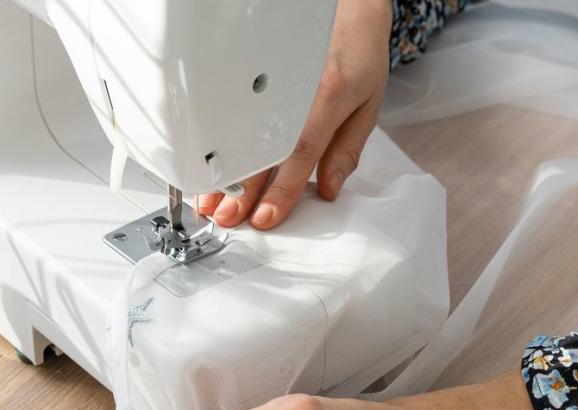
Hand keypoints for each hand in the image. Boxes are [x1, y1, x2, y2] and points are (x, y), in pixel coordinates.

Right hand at [198, 0, 393, 229]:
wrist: (348, 3)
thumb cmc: (359, 51)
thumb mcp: (368, 104)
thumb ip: (347, 149)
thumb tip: (330, 190)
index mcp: (329, 95)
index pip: (301, 151)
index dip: (282, 188)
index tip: (267, 217)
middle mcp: (296, 87)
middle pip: (264, 147)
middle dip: (243, 189)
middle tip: (229, 219)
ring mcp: (271, 78)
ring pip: (242, 132)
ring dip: (224, 172)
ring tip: (210, 201)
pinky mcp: (255, 72)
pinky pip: (236, 114)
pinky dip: (220, 145)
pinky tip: (209, 166)